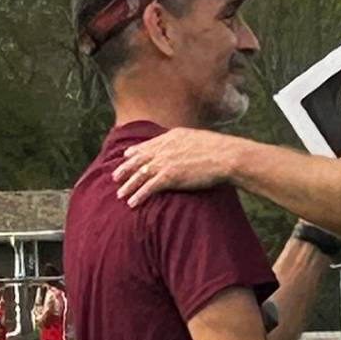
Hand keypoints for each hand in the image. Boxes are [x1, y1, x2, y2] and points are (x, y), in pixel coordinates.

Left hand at [114, 129, 240, 205]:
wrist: (225, 156)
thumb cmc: (219, 149)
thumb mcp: (198, 138)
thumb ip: (186, 142)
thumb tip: (185, 146)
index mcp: (171, 137)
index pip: (147, 145)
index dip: (134, 152)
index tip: (126, 156)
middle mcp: (164, 148)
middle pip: (138, 159)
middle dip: (125, 169)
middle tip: (115, 178)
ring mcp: (165, 162)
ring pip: (140, 175)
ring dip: (128, 185)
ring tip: (120, 194)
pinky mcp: (169, 176)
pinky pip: (148, 188)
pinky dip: (138, 195)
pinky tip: (132, 203)